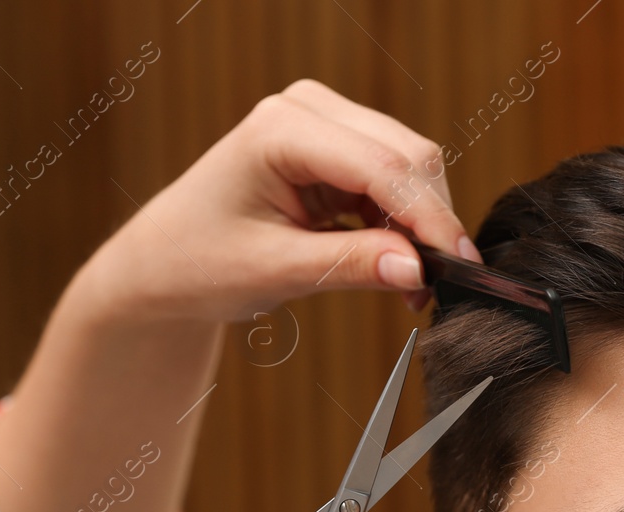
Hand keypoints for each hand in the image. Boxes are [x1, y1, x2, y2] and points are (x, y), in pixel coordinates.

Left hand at [72, 78, 481, 325]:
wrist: (165, 265)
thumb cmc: (200, 262)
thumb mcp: (275, 272)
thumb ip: (349, 266)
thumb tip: (418, 270)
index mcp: (280, 128)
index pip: (381, 167)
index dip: (428, 217)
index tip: (459, 266)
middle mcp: (307, 110)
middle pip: (407, 157)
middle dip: (430, 222)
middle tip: (432, 289)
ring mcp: (323, 124)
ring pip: (410, 167)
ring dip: (421, 226)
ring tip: (410, 287)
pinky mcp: (336, 149)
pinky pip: (394, 181)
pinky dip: (404, 224)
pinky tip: (396, 266)